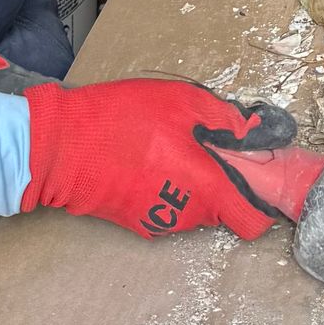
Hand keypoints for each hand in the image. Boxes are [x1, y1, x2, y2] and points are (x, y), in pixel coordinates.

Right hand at [17, 74, 323, 239]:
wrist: (58, 148)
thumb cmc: (121, 120)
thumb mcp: (183, 103)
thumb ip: (227, 122)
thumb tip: (258, 135)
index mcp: (205, 187)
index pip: (254, 221)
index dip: (265, 198)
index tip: (263, 174)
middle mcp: (186, 214)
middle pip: (227, 207)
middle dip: (228, 179)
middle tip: (210, 143)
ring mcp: (159, 222)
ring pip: (199, 205)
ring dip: (199, 180)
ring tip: (173, 145)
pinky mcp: (137, 221)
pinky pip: (171, 204)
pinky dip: (171, 185)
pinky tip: (151, 159)